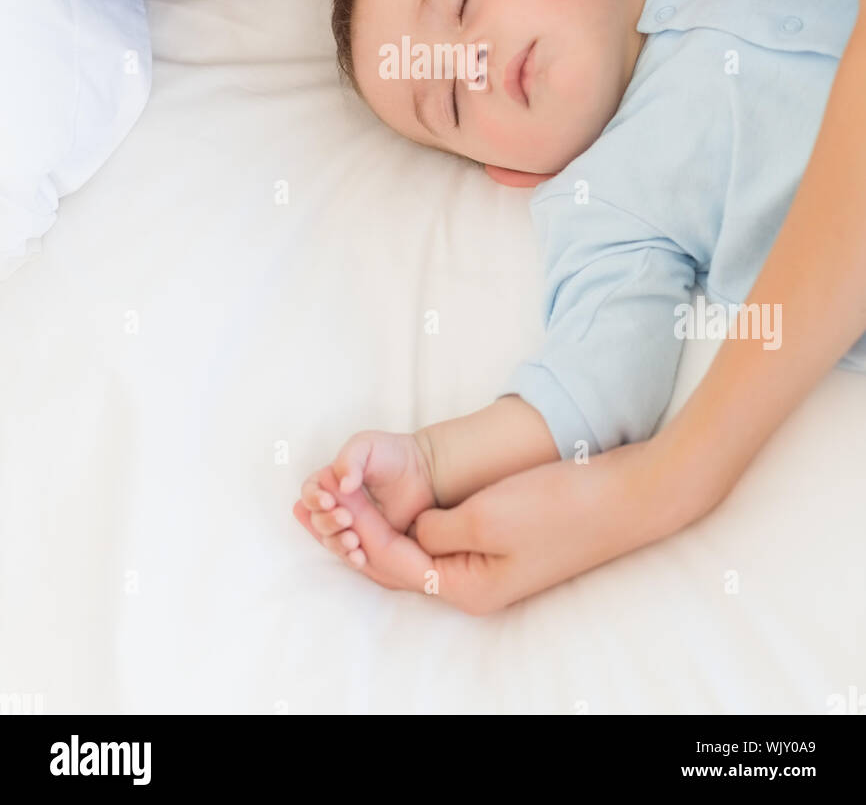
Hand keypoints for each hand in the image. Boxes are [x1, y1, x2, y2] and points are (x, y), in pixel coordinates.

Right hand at [295, 429, 435, 569]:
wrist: (424, 473)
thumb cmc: (392, 453)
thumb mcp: (367, 445)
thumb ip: (349, 460)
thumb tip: (341, 487)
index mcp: (330, 480)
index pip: (309, 493)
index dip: (314, 499)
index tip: (329, 501)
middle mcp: (336, 504)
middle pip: (317, 519)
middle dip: (326, 522)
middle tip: (346, 517)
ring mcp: (351, 525)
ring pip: (331, 539)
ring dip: (336, 542)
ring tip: (353, 540)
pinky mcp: (367, 541)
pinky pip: (351, 553)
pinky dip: (351, 556)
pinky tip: (359, 557)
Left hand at [295, 437, 697, 610]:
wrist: (626, 498)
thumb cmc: (561, 506)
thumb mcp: (488, 515)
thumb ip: (438, 527)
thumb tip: (410, 528)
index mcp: (467, 586)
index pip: (392, 562)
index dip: (356, 528)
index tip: (327, 494)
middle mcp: (473, 585)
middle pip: (396, 564)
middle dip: (353, 534)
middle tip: (312, 503)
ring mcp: (488, 568)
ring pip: (414, 552)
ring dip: (374, 528)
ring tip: (336, 499)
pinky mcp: (500, 546)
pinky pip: (439, 539)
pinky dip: (408, 523)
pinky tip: (389, 503)